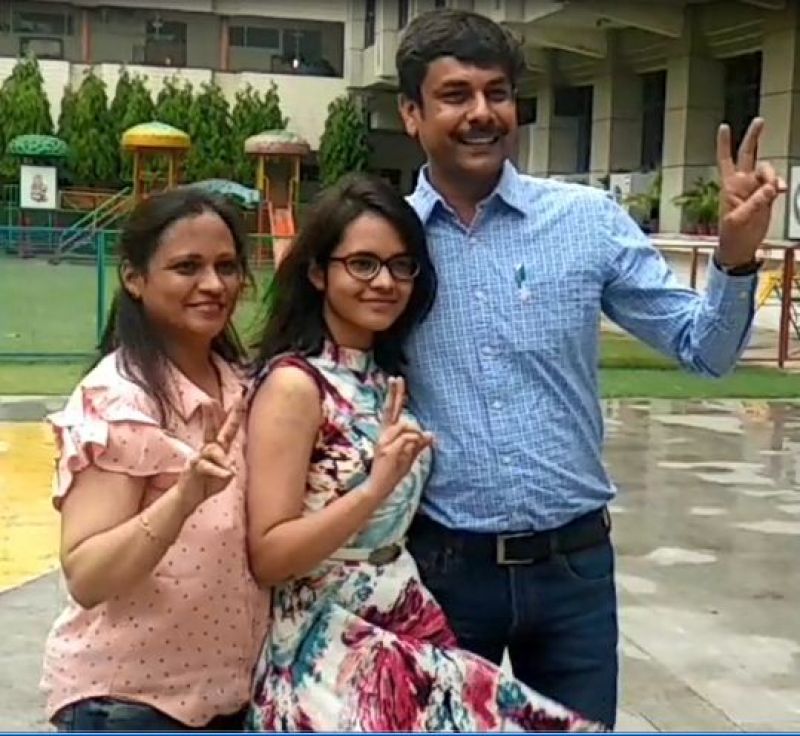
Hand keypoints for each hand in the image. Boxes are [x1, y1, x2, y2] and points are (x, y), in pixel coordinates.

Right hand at [176, 399, 245, 513]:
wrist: (190, 497)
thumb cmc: (208, 483)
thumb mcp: (225, 477)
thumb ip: (229, 469)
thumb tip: (231, 465)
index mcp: (220, 447)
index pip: (229, 427)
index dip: (234, 412)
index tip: (239, 395)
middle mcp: (209, 448)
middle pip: (213, 428)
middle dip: (213, 413)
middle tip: (209, 399)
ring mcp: (200, 456)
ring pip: (213, 450)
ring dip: (222, 459)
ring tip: (229, 472)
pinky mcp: (193, 466)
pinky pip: (208, 466)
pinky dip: (218, 471)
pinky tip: (227, 474)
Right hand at [368, 377, 432, 497]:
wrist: (379, 485)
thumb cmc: (393, 471)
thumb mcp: (408, 456)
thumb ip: (418, 445)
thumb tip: (431, 434)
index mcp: (388, 433)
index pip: (391, 409)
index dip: (394, 394)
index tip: (396, 379)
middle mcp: (384, 433)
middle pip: (391, 408)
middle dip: (395, 393)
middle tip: (397, 378)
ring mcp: (385, 440)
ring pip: (408, 426)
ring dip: (416, 437)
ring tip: (409, 452)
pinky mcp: (388, 449)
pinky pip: (409, 439)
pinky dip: (414, 445)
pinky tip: (406, 455)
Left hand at [716, 117, 786, 266]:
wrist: (740, 248)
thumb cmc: (731, 235)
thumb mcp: (738, 219)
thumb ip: (755, 202)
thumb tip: (771, 188)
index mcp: (729, 186)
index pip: (725, 160)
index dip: (724, 144)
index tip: (724, 127)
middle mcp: (742, 183)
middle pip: (748, 154)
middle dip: (753, 137)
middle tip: (759, 121)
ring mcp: (755, 188)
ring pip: (767, 169)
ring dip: (771, 175)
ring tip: (772, 189)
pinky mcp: (766, 196)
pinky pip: (776, 183)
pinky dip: (780, 184)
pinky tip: (779, 190)